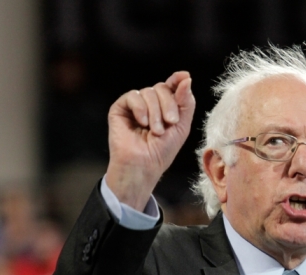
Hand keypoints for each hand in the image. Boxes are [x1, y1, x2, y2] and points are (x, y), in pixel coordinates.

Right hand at [106, 72, 194, 210]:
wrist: (144, 165)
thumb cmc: (162, 151)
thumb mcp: (182, 126)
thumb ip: (186, 102)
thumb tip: (186, 78)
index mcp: (165, 106)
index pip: (171, 86)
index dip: (177, 80)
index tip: (184, 77)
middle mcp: (150, 103)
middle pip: (162, 88)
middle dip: (169, 105)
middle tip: (171, 123)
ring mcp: (135, 105)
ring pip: (148, 92)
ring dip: (156, 112)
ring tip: (156, 131)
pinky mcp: (120, 109)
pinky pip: (133, 96)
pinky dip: (141, 108)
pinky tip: (143, 123)